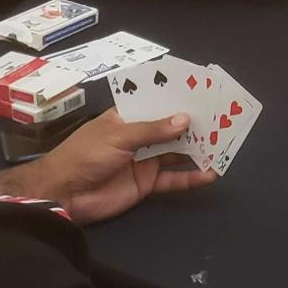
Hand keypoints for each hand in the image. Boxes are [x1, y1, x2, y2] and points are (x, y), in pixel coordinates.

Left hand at [27, 109, 216, 224]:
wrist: (64, 195)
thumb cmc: (84, 155)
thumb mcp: (117, 136)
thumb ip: (152, 130)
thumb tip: (185, 119)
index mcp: (127, 117)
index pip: (157, 103)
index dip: (179, 99)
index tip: (204, 93)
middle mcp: (139, 136)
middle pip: (171, 128)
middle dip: (195, 124)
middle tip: (223, 119)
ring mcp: (144, 160)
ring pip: (177, 152)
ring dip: (198, 149)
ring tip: (223, 144)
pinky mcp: (147, 183)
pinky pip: (173, 179)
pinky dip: (191, 177)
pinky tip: (210, 174)